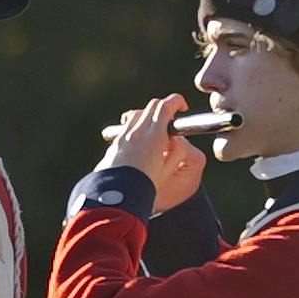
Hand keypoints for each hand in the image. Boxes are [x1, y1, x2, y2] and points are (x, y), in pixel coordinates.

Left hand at [97, 95, 207, 210]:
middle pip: (152, 106)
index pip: (166, 106)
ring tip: (155, 130)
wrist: (117, 195)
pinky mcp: (116, 142)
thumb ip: (175, 151)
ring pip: (138, 113)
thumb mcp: (167, 169)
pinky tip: (140, 142)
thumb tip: (175, 139)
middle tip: (171, 119)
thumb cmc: (145, 185)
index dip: (177, 102)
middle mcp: (138, 131)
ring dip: (148, 115)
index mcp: (154, 135)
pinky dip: (136, 127)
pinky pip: (127, 126)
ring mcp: (124, 135)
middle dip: (164, 107)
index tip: (182, 107)